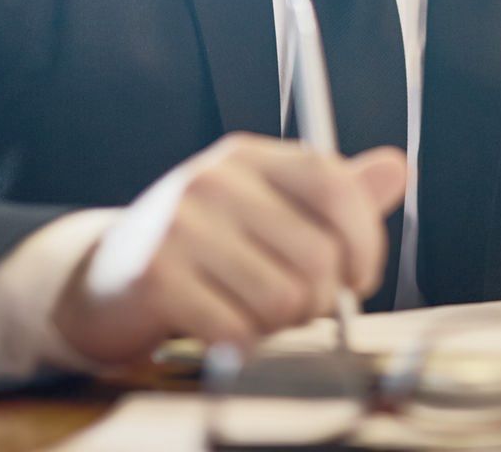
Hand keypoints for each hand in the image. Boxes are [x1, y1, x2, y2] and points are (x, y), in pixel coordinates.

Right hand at [51, 135, 406, 364]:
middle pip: (318, 254)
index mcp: (249, 156)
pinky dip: (242, 344)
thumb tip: (398, 168)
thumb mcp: (265, 206)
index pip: (333, 185)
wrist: (103, 279)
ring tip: (256, 315)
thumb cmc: (201, 245)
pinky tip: (225, 332)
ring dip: (280, 325)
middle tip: (296, 307)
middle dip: (320, 299)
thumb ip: (333, 195)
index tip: (361, 276)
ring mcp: (181, 225)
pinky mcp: (157, 277)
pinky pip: (237, 329)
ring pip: (284, 298)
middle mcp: (214, 179)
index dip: (364, 239)